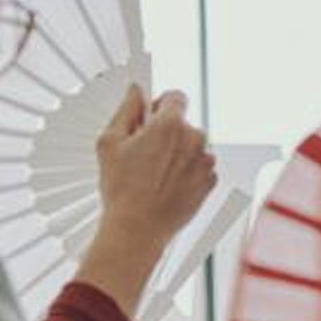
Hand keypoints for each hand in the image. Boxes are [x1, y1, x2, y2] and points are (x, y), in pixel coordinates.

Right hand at [97, 85, 217, 250]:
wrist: (138, 228)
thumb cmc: (123, 189)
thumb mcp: (110, 141)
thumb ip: (126, 109)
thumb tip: (136, 92)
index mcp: (171, 126)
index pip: (176, 96)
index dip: (160, 104)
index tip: (151, 116)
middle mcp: (195, 141)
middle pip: (184, 123)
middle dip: (167, 131)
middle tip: (145, 150)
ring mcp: (205, 163)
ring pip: (193, 146)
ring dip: (178, 152)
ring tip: (154, 171)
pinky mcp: (210, 182)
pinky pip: (200, 167)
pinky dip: (187, 171)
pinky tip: (167, 183)